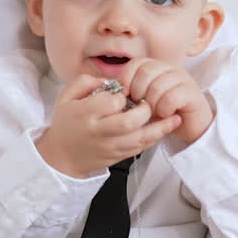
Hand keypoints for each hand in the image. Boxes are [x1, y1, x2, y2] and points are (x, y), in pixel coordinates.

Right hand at [35, 74, 181, 176]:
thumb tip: (109, 80)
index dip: (123, 94)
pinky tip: (164, 130)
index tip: (125, 91)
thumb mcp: (66, 97)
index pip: (111, 101)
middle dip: (144, 110)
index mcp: (85, 114)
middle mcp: (98, 131)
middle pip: (128, 122)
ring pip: (139, 139)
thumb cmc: (66, 123)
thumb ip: (85, 82)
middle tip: (148, 102)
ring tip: (174, 118)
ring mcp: (109, 146)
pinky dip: (154, 139)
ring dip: (159, 128)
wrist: (62, 156)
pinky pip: (140, 149)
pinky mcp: (117, 156)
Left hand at [120, 57, 213, 145]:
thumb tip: (116, 92)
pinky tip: (165, 114)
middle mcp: (169, 69)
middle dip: (138, 92)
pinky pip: (171, 97)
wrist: (191, 125)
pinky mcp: (191, 92)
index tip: (125, 95)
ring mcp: (182, 78)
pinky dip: (164, 109)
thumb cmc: (164, 113)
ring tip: (153, 113)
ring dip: (151, 104)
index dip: (127, 79)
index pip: (136, 63)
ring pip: (157, 85)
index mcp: (156, 67)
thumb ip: (133, 92)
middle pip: (145, 72)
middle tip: (139, 107)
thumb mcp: (145, 100)